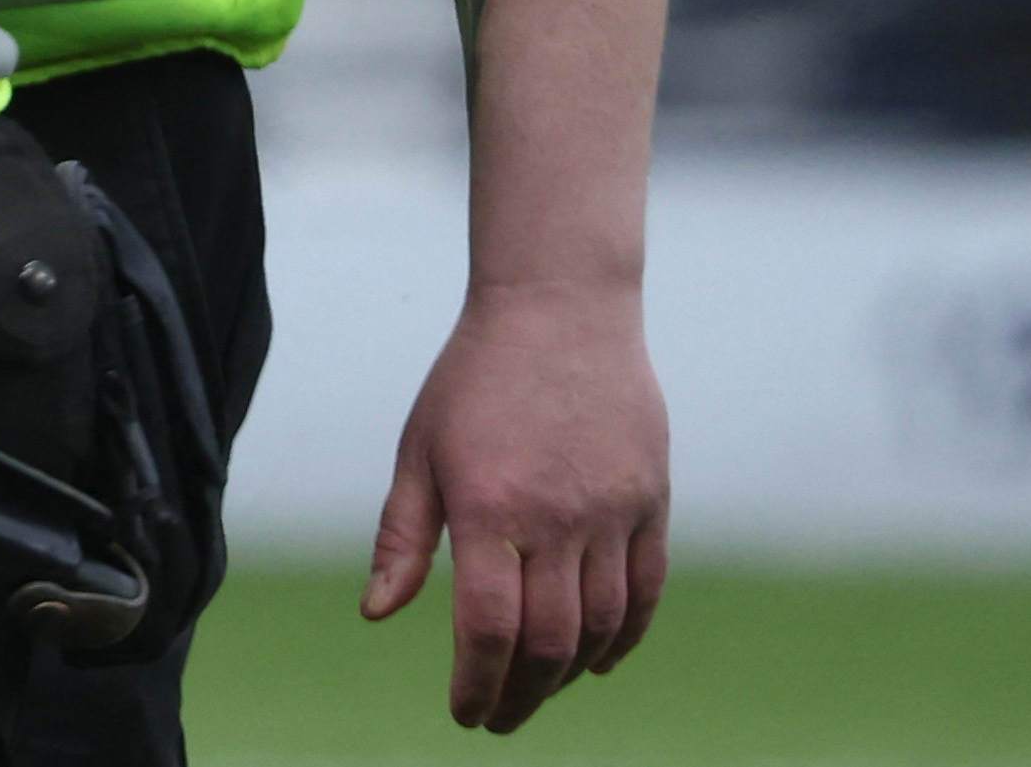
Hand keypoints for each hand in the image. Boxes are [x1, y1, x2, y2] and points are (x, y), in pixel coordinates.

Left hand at [363, 283, 668, 730]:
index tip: (465, 713)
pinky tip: (598, 662)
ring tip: (537, 689)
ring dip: (568, 674)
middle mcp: (558, 517)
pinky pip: (646, 592)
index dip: (477, 684)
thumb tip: (377, 612)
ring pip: (602, 627)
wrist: (559, 310)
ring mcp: (614, 512)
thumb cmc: (474, 380)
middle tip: (499, 719)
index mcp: (490, 506)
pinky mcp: (653, 502)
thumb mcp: (419, 450)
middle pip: (549, 643)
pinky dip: (625, 639)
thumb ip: (403, 537)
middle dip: (521, 696)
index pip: (489, 628)